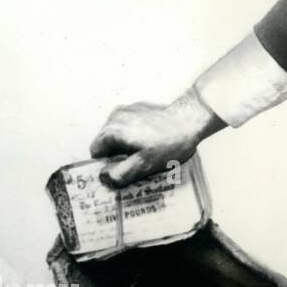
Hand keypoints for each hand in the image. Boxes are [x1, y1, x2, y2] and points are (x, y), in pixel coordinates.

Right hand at [90, 87, 223, 187]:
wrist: (191, 119)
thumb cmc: (169, 142)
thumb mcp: (143, 165)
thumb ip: (120, 174)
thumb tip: (104, 178)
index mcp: (112, 130)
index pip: (95, 151)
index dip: (107, 164)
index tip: (121, 170)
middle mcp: (115, 116)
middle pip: (106, 142)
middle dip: (118, 154)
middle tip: (136, 163)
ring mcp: (127, 110)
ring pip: (118, 134)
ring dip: (127, 145)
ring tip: (146, 152)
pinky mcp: (139, 108)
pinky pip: (129, 126)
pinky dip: (135, 135)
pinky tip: (151, 142)